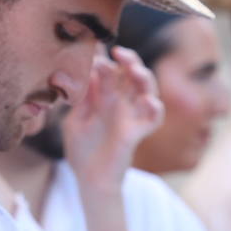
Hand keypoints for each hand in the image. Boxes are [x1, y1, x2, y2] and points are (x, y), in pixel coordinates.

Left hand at [63, 46, 163, 190]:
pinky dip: (155, 108)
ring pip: (148, 90)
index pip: (110, 70)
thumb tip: (85, 73)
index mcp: (104, 97)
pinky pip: (153, 118)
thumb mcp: (75, 120)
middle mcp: (120, 103)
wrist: (89, 179)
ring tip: (135, 71)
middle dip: (129, 60)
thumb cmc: (81, 149)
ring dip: (145, 77)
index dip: (106, 59)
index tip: (95, 51)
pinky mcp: (137, 132)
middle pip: (132, 74)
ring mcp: (131, 116)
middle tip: (119, 52)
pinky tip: (148, 101)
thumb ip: (81, 100)